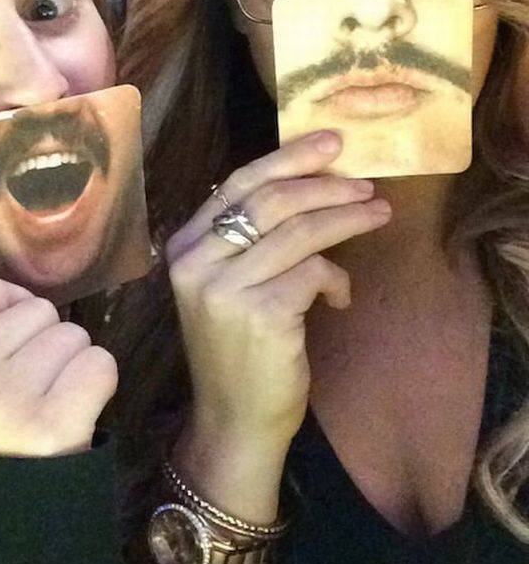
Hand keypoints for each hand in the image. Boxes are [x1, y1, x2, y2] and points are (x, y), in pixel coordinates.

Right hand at [0, 274, 117, 455]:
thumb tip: (23, 297)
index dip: (13, 309)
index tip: (17, 345)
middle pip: (37, 310)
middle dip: (47, 343)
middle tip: (39, 389)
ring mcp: (5, 402)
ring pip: (72, 335)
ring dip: (75, 364)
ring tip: (56, 404)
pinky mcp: (52, 425)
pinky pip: (98, 364)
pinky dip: (99, 384)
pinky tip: (80, 412)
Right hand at [167, 131, 390, 451]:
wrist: (234, 420)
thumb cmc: (239, 349)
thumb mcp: (229, 284)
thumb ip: (249, 239)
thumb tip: (308, 183)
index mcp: (185, 246)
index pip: (239, 183)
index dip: (288, 158)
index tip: (331, 143)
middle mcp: (196, 262)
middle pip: (272, 200)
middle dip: (327, 186)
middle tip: (366, 185)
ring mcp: (224, 288)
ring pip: (299, 232)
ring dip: (347, 219)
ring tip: (378, 215)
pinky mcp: (260, 314)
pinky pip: (314, 273)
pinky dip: (336, 279)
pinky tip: (339, 297)